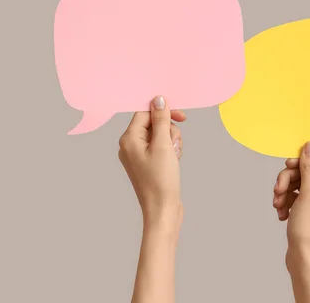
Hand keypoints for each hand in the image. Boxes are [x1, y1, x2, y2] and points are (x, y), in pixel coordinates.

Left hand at [118, 96, 185, 223]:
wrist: (163, 211)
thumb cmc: (161, 181)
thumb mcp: (163, 146)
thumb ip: (160, 120)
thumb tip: (158, 99)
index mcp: (128, 139)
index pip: (144, 113)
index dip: (163, 111)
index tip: (180, 116)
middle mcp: (129, 145)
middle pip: (153, 123)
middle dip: (169, 131)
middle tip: (174, 145)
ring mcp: (138, 155)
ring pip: (160, 135)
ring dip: (172, 141)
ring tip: (175, 156)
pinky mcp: (147, 163)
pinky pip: (160, 147)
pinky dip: (170, 150)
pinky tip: (174, 161)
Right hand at [273, 141, 309, 302]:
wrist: (305, 257)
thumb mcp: (308, 193)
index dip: (304, 157)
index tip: (289, 164)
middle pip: (306, 169)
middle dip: (288, 178)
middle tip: (278, 189)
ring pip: (297, 182)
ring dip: (284, 190)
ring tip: (277, 204)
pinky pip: (295, 195)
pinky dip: (285, 200)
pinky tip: (281, 212)